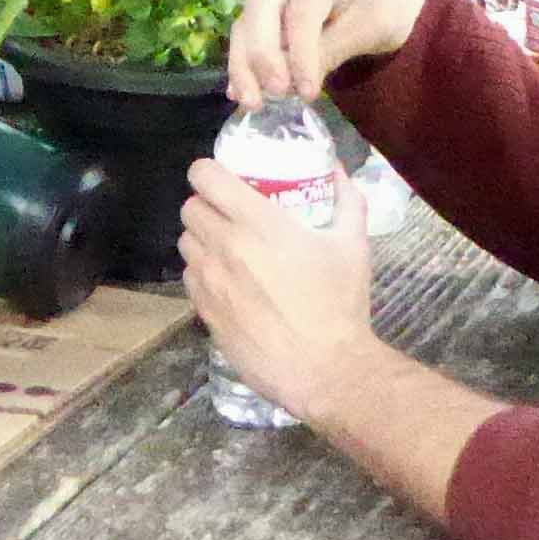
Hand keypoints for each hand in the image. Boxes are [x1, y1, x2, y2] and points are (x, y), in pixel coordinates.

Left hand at [181, 159, 375, 419]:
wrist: (326, 368)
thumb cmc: (340, 303)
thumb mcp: (353, 245)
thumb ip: (346, 200)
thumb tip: (336, 171)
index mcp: (257, 223)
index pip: (205, 177)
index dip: (208, 171)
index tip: (223, 177)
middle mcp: (224, 247)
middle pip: (190, 208)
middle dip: (206, 204)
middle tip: (229, 213)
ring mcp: (210, 282)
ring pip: (185, 244)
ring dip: (202, 238)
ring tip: (227, 248)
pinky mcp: (205, 313)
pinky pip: (190, 279)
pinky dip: (202, 273)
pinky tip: (226, 281)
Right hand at [226, 0, 431, 109]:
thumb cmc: (390, 4)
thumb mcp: (373, 27)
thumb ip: (334, 49)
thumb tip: (297, 83)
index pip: (302, 13)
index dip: (300, 55)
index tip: (307, 94)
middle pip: (260, 8)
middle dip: (261, 56)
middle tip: (276, 93)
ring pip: (246, 21)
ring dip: (244, 63)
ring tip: (251, 102)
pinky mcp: (271, 5)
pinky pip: (248, 32)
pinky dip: (244, 62)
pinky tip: (240, 92)